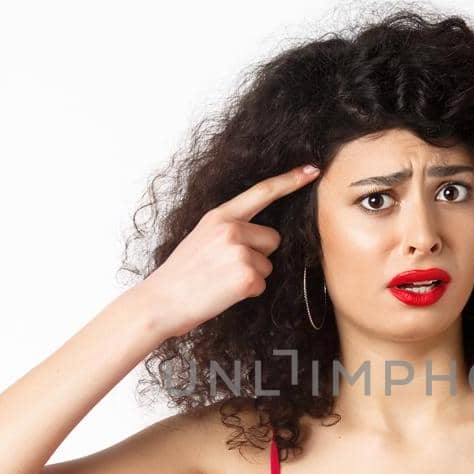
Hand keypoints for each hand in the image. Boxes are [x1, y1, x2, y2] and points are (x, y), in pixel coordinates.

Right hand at [142, 163, 319, 338]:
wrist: (161, 302)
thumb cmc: (182, 274)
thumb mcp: (201, 237)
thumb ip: (229, 228)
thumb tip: (260, 234)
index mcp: (220, 216)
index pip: (262, 192)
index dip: (290, 181)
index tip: (312, 171)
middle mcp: (231, 229)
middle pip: (273, 238)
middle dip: (259, 254)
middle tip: (226, 267)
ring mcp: (239, 252)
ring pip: (268, 264)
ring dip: (252, 275)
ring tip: (222, 280)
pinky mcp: (247, 277)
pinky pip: (263, 284)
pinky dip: (248, 292)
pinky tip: (224, 292)